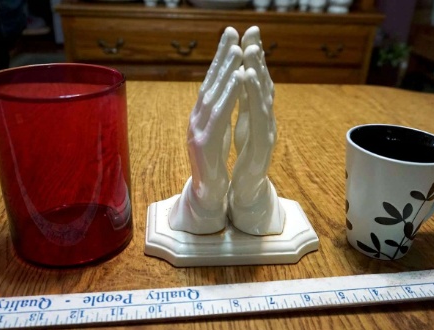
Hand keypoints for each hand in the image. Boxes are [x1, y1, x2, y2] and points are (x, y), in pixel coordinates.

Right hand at [169, 27, 243, 233]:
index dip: (220, 59)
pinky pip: (219, 115)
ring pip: (213, 95)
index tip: (231, 37)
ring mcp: (196, 131)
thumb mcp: (216, 132)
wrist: (207, 194)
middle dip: (221, 56)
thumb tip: (222, 89)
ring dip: (225, 71)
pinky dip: (229, 95)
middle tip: (231, 31)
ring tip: (237, 50)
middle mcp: (196, 119)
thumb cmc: (214, 163)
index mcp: (201, 116)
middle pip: (209, 83)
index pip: (211, 83)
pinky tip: (238, 79)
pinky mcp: (203, 144)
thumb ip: (218, 112)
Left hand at [228, 30, 284, 235]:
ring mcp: (267, 131)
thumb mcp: (244, 124)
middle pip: (263, 83)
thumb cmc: (246, 155)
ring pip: (264, 96)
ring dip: (257, 72)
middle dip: (257, 57)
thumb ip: (246, 102)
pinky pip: (258, 117)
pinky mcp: (263, 146)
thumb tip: (243, 76)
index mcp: (258, 113)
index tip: (249, 32)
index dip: (254, 57)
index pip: (257, 81)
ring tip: (250, 51)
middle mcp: (266, 118)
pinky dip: (253, 96)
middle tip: (253, 32)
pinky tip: (246, 79)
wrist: (248, 189)